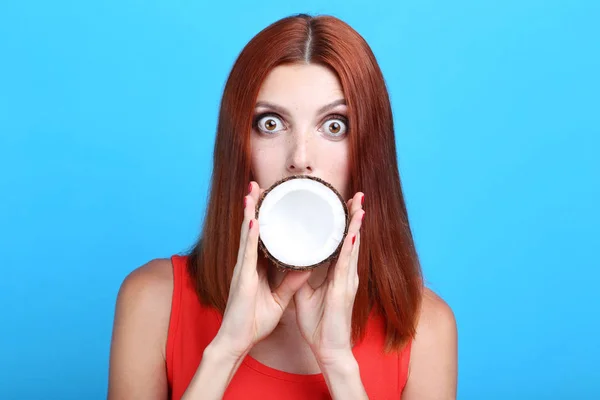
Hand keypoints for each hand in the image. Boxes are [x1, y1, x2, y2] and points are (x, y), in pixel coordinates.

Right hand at [213, 181, 312, 358]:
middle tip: (258, 184)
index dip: (264, 217)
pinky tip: (253, 220)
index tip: (268, 199)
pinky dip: (250, 236)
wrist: (237, 341)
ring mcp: (243, 269)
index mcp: (256, 268)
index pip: (262, 237)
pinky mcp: (242, 279)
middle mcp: (247, 264)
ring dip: (250, 212)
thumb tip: (305, 267)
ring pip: (248, 235)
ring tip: (253, 191)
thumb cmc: (254, 321)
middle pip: (252, 230)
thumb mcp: (279, 298)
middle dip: (254, 207)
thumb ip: (291, 282)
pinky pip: (248, 254)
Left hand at [294, 191, 364, 366]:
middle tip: (357, 195)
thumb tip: (292, 262)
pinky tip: (351, 234)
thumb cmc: (320, 325)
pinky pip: (346, 266)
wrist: (329, 350)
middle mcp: (346, 274)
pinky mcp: (344, 291)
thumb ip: (301, 277)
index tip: (344, 205)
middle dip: (354, 217)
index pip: (341, 243)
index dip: (344, 224)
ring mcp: (348, 282)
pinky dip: (349, 248)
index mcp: (338, 274)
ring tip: (358, 205)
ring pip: (352, 247)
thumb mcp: (305, 295)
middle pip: (351, 240)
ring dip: (355, 226)